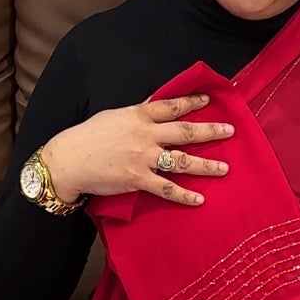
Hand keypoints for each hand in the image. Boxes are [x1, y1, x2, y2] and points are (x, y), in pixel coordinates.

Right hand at [42, 94, 232, 208]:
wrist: (69, 159)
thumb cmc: (88, 136)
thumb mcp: (114, 116)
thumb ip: (137, 112)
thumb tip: (155, 105)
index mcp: (138, 115)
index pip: (171, 106)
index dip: (191, 101)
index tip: (208, 99)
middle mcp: (145, 135)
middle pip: (185, 131)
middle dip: (210, 131)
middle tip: (230, 131)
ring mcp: (144, 158)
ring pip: (182, 161)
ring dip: (206, 165)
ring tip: (224, 168)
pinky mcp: (138, 179)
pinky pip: (167, 188)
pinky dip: (184, 195)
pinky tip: (200, 199)